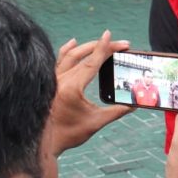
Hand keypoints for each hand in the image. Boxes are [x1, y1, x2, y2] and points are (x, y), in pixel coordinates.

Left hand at [46, 31, 132, 153]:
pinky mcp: (50, 82)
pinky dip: (67, 50)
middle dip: (103, 47)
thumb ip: (116, 111)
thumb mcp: (96, 122)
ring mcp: (53, 79)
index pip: (92, 62)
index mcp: (72, 88)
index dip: (103, 48)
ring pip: (71, 55)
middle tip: (121, 44)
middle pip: (84, 56)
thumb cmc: (68, 134)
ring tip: (102, 41)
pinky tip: (73, 42)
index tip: (110, 35)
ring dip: (88, 47)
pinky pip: (59, 60)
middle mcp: (61, 80)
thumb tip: (134, 104)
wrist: (44, 142)